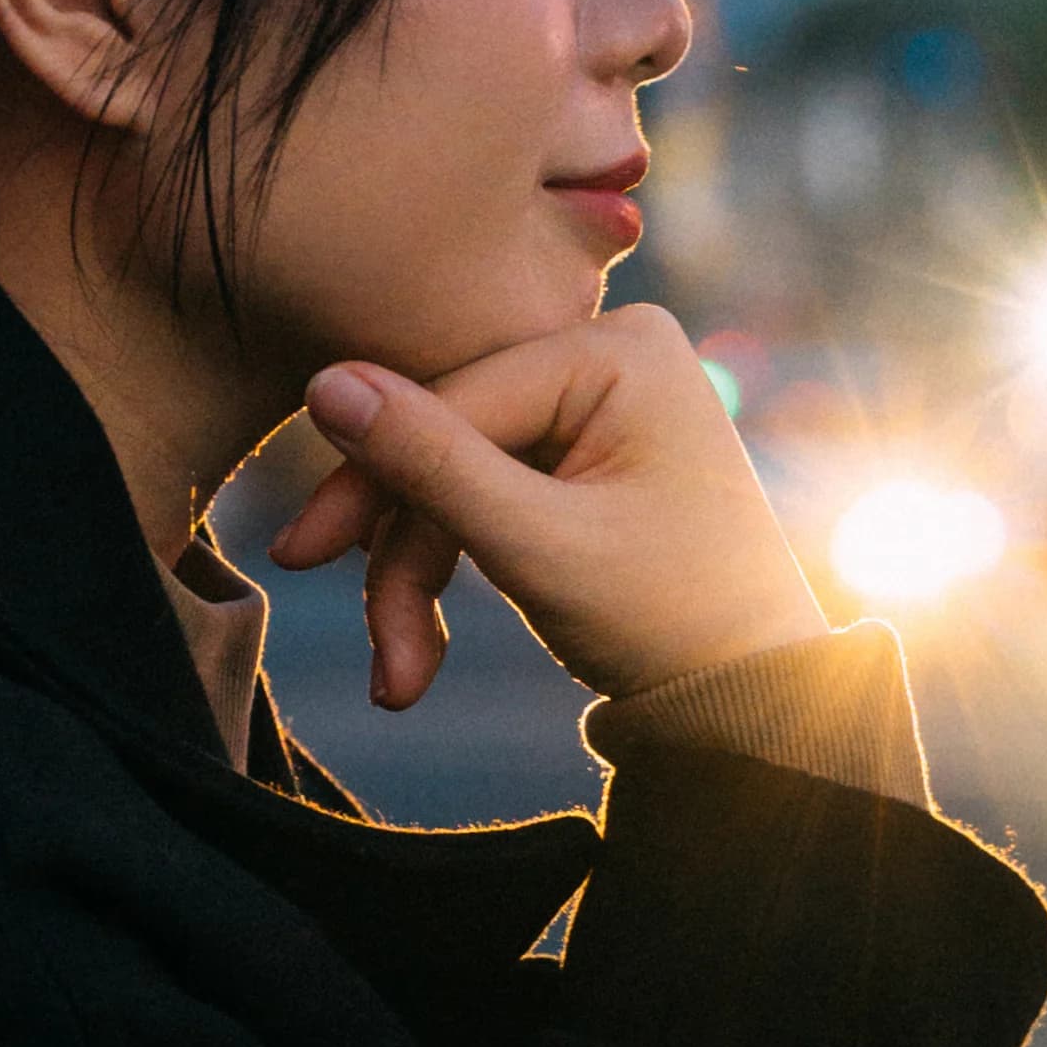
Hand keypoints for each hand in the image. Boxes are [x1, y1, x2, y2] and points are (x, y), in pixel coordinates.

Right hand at [272, 310, 828, 713]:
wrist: (750, 699)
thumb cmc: (671, 623)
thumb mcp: (537, 545)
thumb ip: (430, 462)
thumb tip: (324, 381)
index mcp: (620, 347)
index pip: (456, 400)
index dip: (372, 481)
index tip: (296, 557)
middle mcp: (612, 350)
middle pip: (450, 438)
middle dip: (401, 551)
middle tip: (370, 650)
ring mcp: (599, 400)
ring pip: (458, 475)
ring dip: (419, 577)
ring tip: (403, 678)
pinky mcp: (584, 450)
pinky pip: (488, 491)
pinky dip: (454, 565)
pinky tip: (423, 645)